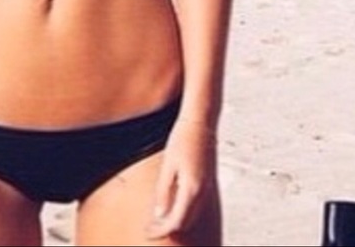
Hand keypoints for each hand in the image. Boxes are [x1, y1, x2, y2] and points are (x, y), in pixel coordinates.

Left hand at [145, 119, 216, 239]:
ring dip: (176, 221)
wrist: (201, 123)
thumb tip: (159, 215)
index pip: (176, 222)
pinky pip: (195, 205)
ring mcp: (207, 188)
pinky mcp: (207, 182)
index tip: (147, 231)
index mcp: (191, 189)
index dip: (161, 230)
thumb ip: (163, 191)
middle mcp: (202, 192)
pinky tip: (171, 205)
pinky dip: (183, 211)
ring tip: (157, 218)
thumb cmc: (182, 139)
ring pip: (192, 216)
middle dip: (168, 228)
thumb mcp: (168, 165)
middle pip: (185, 223)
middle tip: (149, 226)